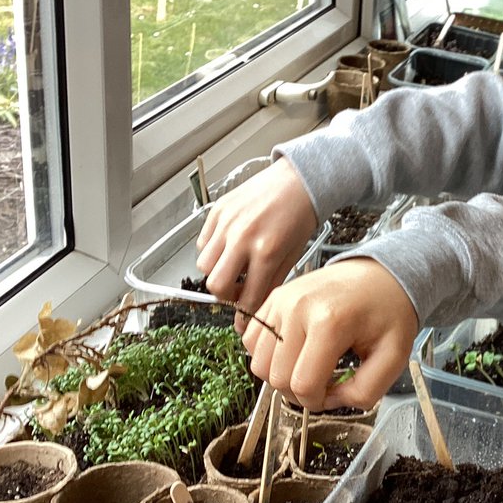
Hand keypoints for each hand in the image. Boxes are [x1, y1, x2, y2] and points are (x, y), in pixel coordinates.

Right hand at [195, 157, 319, 328]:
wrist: (297, 181)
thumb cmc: (300, 217)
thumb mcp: (293, 255)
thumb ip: (271, 283)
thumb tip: (255, 310)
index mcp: (267, 251)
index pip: (246, 297)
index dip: (244, 315)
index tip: (244, 321)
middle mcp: (242, 237)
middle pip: (215, 285)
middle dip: (226, 295)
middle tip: (238, 291)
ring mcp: (226, 223)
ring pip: (203, 265)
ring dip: (217, 272)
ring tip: (234, 267)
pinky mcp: (216, 211)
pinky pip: (202, 243)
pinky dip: (213, 251)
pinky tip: (230, 247)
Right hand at [243, 258, 418, 410]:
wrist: (381, 275)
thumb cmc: (389, 312)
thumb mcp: (393, 357)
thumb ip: (366, 391)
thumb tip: (330, 401)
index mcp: (330, 322)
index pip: (303, 384)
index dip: (317, 402)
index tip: (334, 394)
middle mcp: (298, 308)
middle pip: (277, 378)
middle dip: (300, 393)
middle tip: (324, 382)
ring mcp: (281, 301)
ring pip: (259, 363)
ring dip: (282, 376)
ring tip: (310, 367)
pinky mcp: (273, 298)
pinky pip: (252, 341)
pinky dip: (269, 356)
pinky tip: (295, 352)